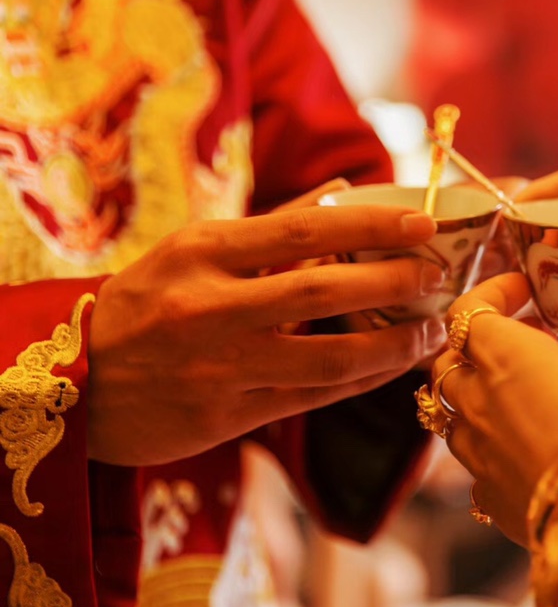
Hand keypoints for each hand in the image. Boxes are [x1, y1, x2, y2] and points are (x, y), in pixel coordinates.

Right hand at [88, 184, 449, 465]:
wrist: (74, 384)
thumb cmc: (145, 302)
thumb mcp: (191, 249)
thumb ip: (272, 225)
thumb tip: (343, 189)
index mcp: (203, 252)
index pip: (304, 229)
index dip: (372, 226)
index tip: (423, 224)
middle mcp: (211, 307)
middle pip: (324, 291)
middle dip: (393, 283)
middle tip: (435, 276)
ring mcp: (221, 367)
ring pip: (329, 357)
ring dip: (393, 345)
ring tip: (431, 332)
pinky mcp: (227, 417)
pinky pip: (313, 398)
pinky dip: (360, 381)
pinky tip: (392, 368)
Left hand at [433, 271, 557, 544]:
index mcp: (508, 356)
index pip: (469, 310)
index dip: (490, 294)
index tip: (522, 291)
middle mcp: (479, 400)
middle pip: (450, 359)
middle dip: (478, 345)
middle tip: (524, 342)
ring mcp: (476, 452)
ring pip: (451, 412)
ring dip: (476, 396)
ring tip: (521, 395)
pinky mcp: (487, 494)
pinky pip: (470, 462)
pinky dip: (489, 446)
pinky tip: (526, 448)